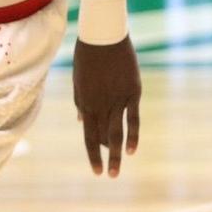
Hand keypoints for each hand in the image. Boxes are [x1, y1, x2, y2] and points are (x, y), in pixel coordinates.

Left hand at [73, 39, 141, 176]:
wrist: (103, 36)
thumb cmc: (88, 56)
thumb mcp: (78, 81)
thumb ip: (81, 103)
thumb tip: (80, 120)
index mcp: (85, 103)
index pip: (89, 136)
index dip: (92, 155)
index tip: (96, 171)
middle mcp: (99, 105)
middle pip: (103, 137)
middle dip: (106, 157)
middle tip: (110, 175)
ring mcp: (117, 99)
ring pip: (116, 132)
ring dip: (116, 153)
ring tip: (117, 170)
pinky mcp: (132, 92)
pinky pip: (133, 118)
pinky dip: (132, 135)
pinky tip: (132, 150)